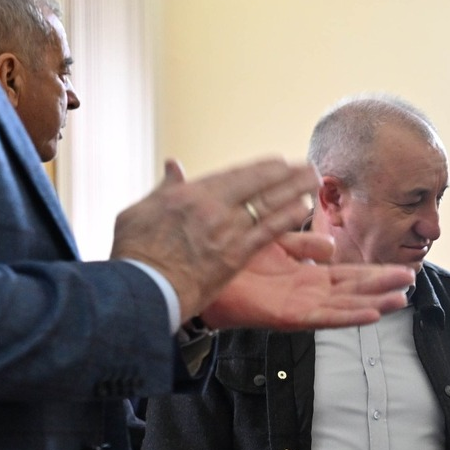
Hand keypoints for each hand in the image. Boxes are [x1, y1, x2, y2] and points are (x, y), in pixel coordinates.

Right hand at [112, 158, 330, 321]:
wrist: (143, 287)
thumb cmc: (136, 251)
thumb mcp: (140, 210)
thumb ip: (164, 188)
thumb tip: (173, 166)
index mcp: (190, 193)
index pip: (234, 175)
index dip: (261, 168)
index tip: (278, 162)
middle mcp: (213, 207)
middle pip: (257, 184)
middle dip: (286, 174)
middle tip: (307, 166)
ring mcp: (227, 230)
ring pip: (268, 204)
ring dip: (294, 190)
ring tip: (313, 181)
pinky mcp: (236, 256)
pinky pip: (267, 232)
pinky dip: (287, 217)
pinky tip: (303, 208)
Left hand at [198, 232, 412, 331]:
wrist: (197, 272)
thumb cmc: (229, 259)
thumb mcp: (274, 241)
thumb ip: (303, 243)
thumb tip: (331, 246)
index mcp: (304, 276)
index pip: (348, 274)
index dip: (374, 272)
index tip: (402, 266)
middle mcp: (306, 293)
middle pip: (354, 290)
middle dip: (383, 285)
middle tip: (412, 279)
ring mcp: (300, 306)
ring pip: (346, 305)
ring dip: (375, 302)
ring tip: (403, 298)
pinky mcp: (289, 317)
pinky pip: (325, 318)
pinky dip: (350, 316)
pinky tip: (373, 313)